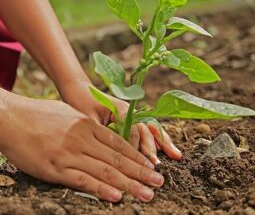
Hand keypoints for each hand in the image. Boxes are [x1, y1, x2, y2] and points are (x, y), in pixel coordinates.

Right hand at [0, 97, 163, 201]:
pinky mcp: (54, 167)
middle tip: (159, 183)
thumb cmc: (35, 114)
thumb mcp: (65, 113)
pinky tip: (116, 197)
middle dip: (141, 172)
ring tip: (147, 194)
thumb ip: (84, 125)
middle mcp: (82, 139)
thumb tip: (98, 136)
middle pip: (117, 159)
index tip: (152, 167)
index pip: (119, 144)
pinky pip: (82, 180)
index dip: (138, 157)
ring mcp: (69, 153)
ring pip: (105, 171)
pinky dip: (101, 189)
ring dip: (129, 184)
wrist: (8, 116)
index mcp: (86, 125)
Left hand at [59, 80, 181, 164]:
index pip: (132, 130)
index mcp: (120, 109)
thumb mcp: (87, 119)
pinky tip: (170, 150)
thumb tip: (109, 152)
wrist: (78, 89)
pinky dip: (159, 139)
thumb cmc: (80, 103)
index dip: (135, 146)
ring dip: (163, 142)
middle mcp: (130, 111)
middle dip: (152, 148)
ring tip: (176, 156)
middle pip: (145, 130)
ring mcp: (132, 114)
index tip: (137, 162)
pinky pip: (148, 129)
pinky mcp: (131, 119)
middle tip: (156, 166)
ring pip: (151, 129)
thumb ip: (100, 132)